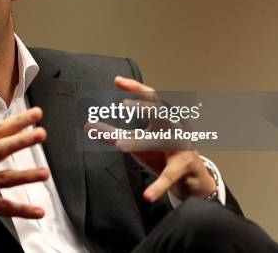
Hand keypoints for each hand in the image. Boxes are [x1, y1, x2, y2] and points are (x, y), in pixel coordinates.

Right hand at [0, 107, 49, 244]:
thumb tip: (19, 126)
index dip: (18, 121)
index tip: (37, 113)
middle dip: (21, 141)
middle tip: (41, 134)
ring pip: (4, 179)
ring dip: (26, 176)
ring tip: (45, 173)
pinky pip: (5, 207)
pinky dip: (23, 210)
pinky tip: (39, 211)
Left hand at [114, 77, 216, 202]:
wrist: (190, 177)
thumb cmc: (162, 153)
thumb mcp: (135, 142)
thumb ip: (112, 135)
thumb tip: (87, 126)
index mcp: (161, 118)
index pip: (149, 98)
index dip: (134, 89)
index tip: (117, 81)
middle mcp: (173, 127)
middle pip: (161, 112)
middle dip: (146, 107)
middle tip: (125, 104)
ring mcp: (181, 146)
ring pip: (163, 141)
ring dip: (143, 142)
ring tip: (120, 145)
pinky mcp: (184, 166)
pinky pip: (170, 175)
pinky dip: (158, 186)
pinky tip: (147, 196)